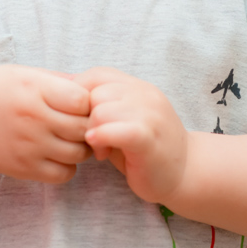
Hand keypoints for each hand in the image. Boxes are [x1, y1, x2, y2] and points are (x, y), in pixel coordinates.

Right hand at [0, 64, 91, 183]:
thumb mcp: (19, 74)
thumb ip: (55, 79)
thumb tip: (90, 85)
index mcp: (34, 89)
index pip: (83, 100)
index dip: (87, 102)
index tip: (78, 103)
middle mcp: (34, 118)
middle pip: (85, 127)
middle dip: (89, 125)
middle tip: (79, 123)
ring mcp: (30, 146)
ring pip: (79, 153)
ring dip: (80, 147)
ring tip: (68, 139)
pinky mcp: (24, 168)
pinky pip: (64, 174)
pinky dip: (67, 167)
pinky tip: (57, 155)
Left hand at [74, 67, 188, 203]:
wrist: (186, 174)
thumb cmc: (145, 149)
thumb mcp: (122, 118)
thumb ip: (101, 103)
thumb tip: (61, 86)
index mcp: (138, 87)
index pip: (96, 74)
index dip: (80, 97)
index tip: (83, 121)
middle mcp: (145, 94)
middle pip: (95, 92)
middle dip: (85, 117)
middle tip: (91, 139)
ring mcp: (149, 114)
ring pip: (101, 110)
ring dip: (93, 132)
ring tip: (100, 149)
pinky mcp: (148, 138)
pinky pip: (114, 129)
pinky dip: (101, 139)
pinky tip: (102, 152)